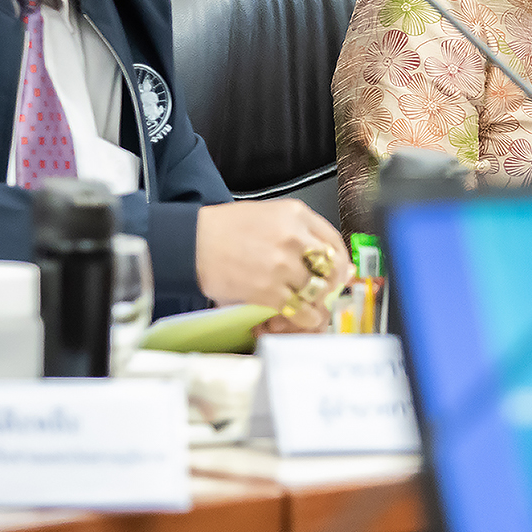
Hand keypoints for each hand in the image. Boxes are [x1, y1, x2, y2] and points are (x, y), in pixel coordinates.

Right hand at [196, 200, 352, 332]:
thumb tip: (324, 255)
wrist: (192, 243)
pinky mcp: (269, 290)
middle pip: (331, 267)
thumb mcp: (268, 215)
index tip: (339, 271)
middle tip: (323, 290)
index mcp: (295, 215)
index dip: (340, 261)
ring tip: (310, 305)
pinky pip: (300, 310)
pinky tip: (301, 317)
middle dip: (330, 282)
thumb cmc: (224, 228)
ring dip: (316, 302)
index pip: (334, 241)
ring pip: (317, 290)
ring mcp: (282, 265)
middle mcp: (294, 238)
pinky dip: (305, 317)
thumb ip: (297, 231)